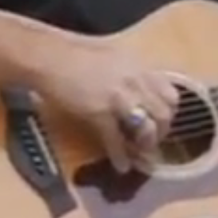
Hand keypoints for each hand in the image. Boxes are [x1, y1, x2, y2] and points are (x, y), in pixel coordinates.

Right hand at [33, 40, 180, 172]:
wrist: (47, 55)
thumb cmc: (71, 51)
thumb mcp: (110, 55)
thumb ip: (127, 72)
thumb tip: (133, 90)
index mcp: (138, 66)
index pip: (171, 92)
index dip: (169, 111)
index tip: (160, 120)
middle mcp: (134, 81)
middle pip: (164, 113)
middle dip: (161, 131)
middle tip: (152, 141)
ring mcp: (118, 98)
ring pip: (147, 127)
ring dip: (146, 144)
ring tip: (141, 154)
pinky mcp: (99, 113)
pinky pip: (117, 140)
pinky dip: (121, 157)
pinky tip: (121, 166)